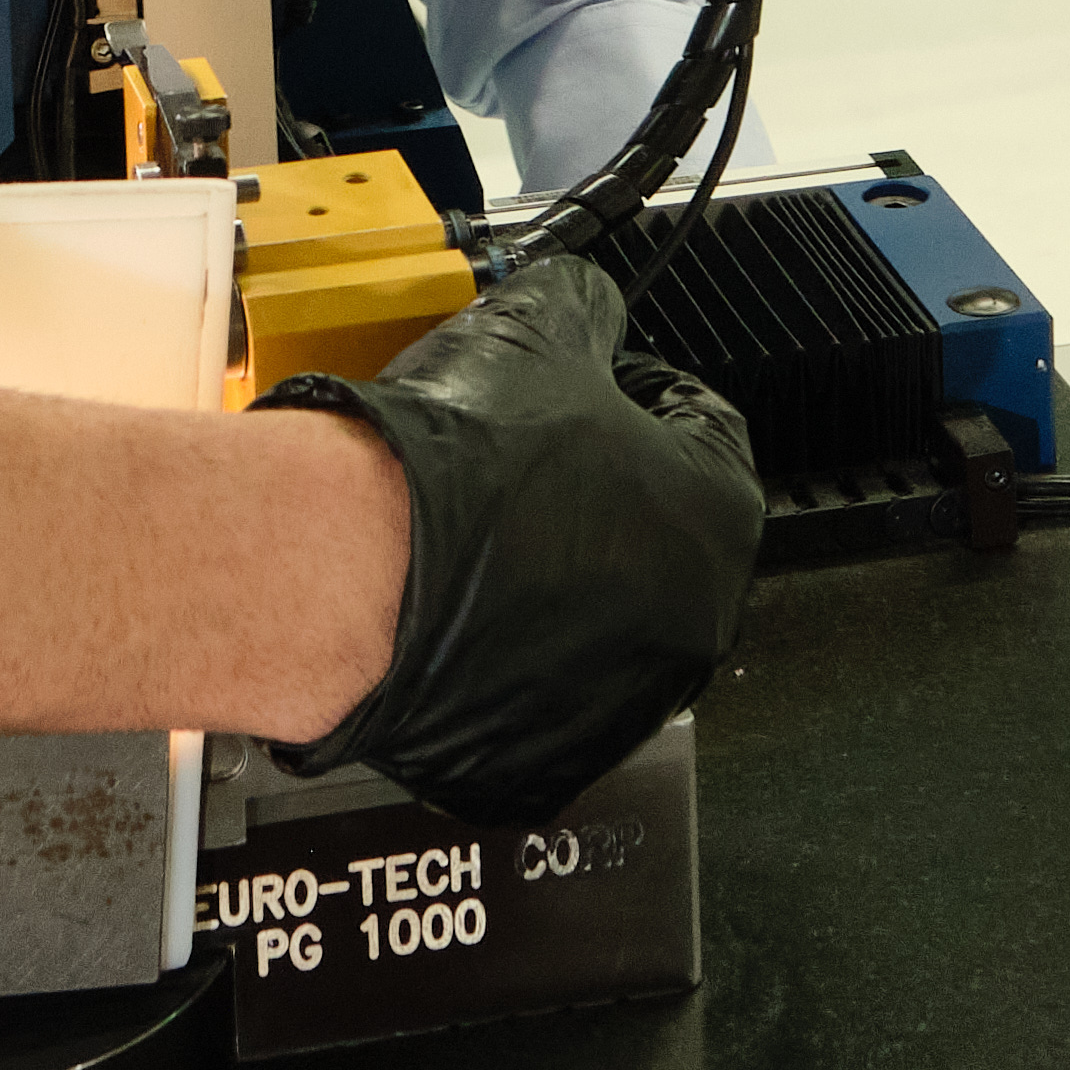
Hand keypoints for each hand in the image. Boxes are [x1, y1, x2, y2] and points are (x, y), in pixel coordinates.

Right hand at [254, 254, 760, 825]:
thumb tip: (589, 311)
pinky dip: (504, 648)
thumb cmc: (454, 469)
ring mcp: (620, 705)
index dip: (635, 386)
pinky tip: (453, 596)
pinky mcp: (544, 761)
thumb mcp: (537, 325)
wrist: (347, 573)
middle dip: (595, 486)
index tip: (594, 382)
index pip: (702, 425)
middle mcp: (693, 627)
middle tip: (523, 456)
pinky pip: (536, 689)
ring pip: (597, 614)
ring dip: (553, 570)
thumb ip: (588, 308)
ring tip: (476, 526)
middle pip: (652, 529)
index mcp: (722, 517)